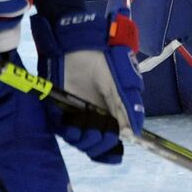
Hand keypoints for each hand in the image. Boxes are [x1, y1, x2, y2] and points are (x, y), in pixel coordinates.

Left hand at [31, 7, 144, 162]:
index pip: (112, 137)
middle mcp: (94, 115)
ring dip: (83, 141)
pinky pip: (62, 130)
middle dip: (98, 144)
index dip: (112, 146)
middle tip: (100, 134)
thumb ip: (123, 107)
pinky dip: (68, 132)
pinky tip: (72, 128)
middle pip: (96, 143)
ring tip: (84, 131)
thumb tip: (131, 133)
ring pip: (80, 140)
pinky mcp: (60, 110)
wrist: (75, 45)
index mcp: (111, 109)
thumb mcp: (116, 83)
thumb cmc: (101, 60)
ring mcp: (77, 113)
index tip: (113, 142)